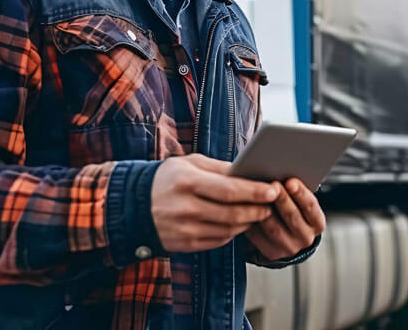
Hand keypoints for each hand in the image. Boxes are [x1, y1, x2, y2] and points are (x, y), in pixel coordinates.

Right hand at [150, 154, 277, 251]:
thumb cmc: (168, 178)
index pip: (229, 190)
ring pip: (228, 229)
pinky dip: (234, 232)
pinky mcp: (185, 244)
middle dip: (258, 209)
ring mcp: (185, 229)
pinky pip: (218, 240)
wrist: (133, 204)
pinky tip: (240, 223)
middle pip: (232, 213)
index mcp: (188, 182)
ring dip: (249, 222)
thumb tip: (249, 173)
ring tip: (260, 212)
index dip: (254, 192)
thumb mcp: (190, 163)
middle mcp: (185, 208)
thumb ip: (220, 168)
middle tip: (272, 203)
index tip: (273, 189)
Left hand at [245, 177, 325, 260]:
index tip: (291, 181)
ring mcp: (289, 247)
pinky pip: (259, 238)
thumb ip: (294, 190)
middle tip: (272, 185)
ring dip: (265, 210)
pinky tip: (246, 209)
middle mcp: (306, 238)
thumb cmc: (292, 209)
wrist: (287, 235)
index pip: (311, 207)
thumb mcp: (300, 201)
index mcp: (317, 223)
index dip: (301, 194)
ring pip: (274, 228)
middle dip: (282, 199)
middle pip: (292, 217)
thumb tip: (282, 172)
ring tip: (257, 196)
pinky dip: (252, 223)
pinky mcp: (272, 253)